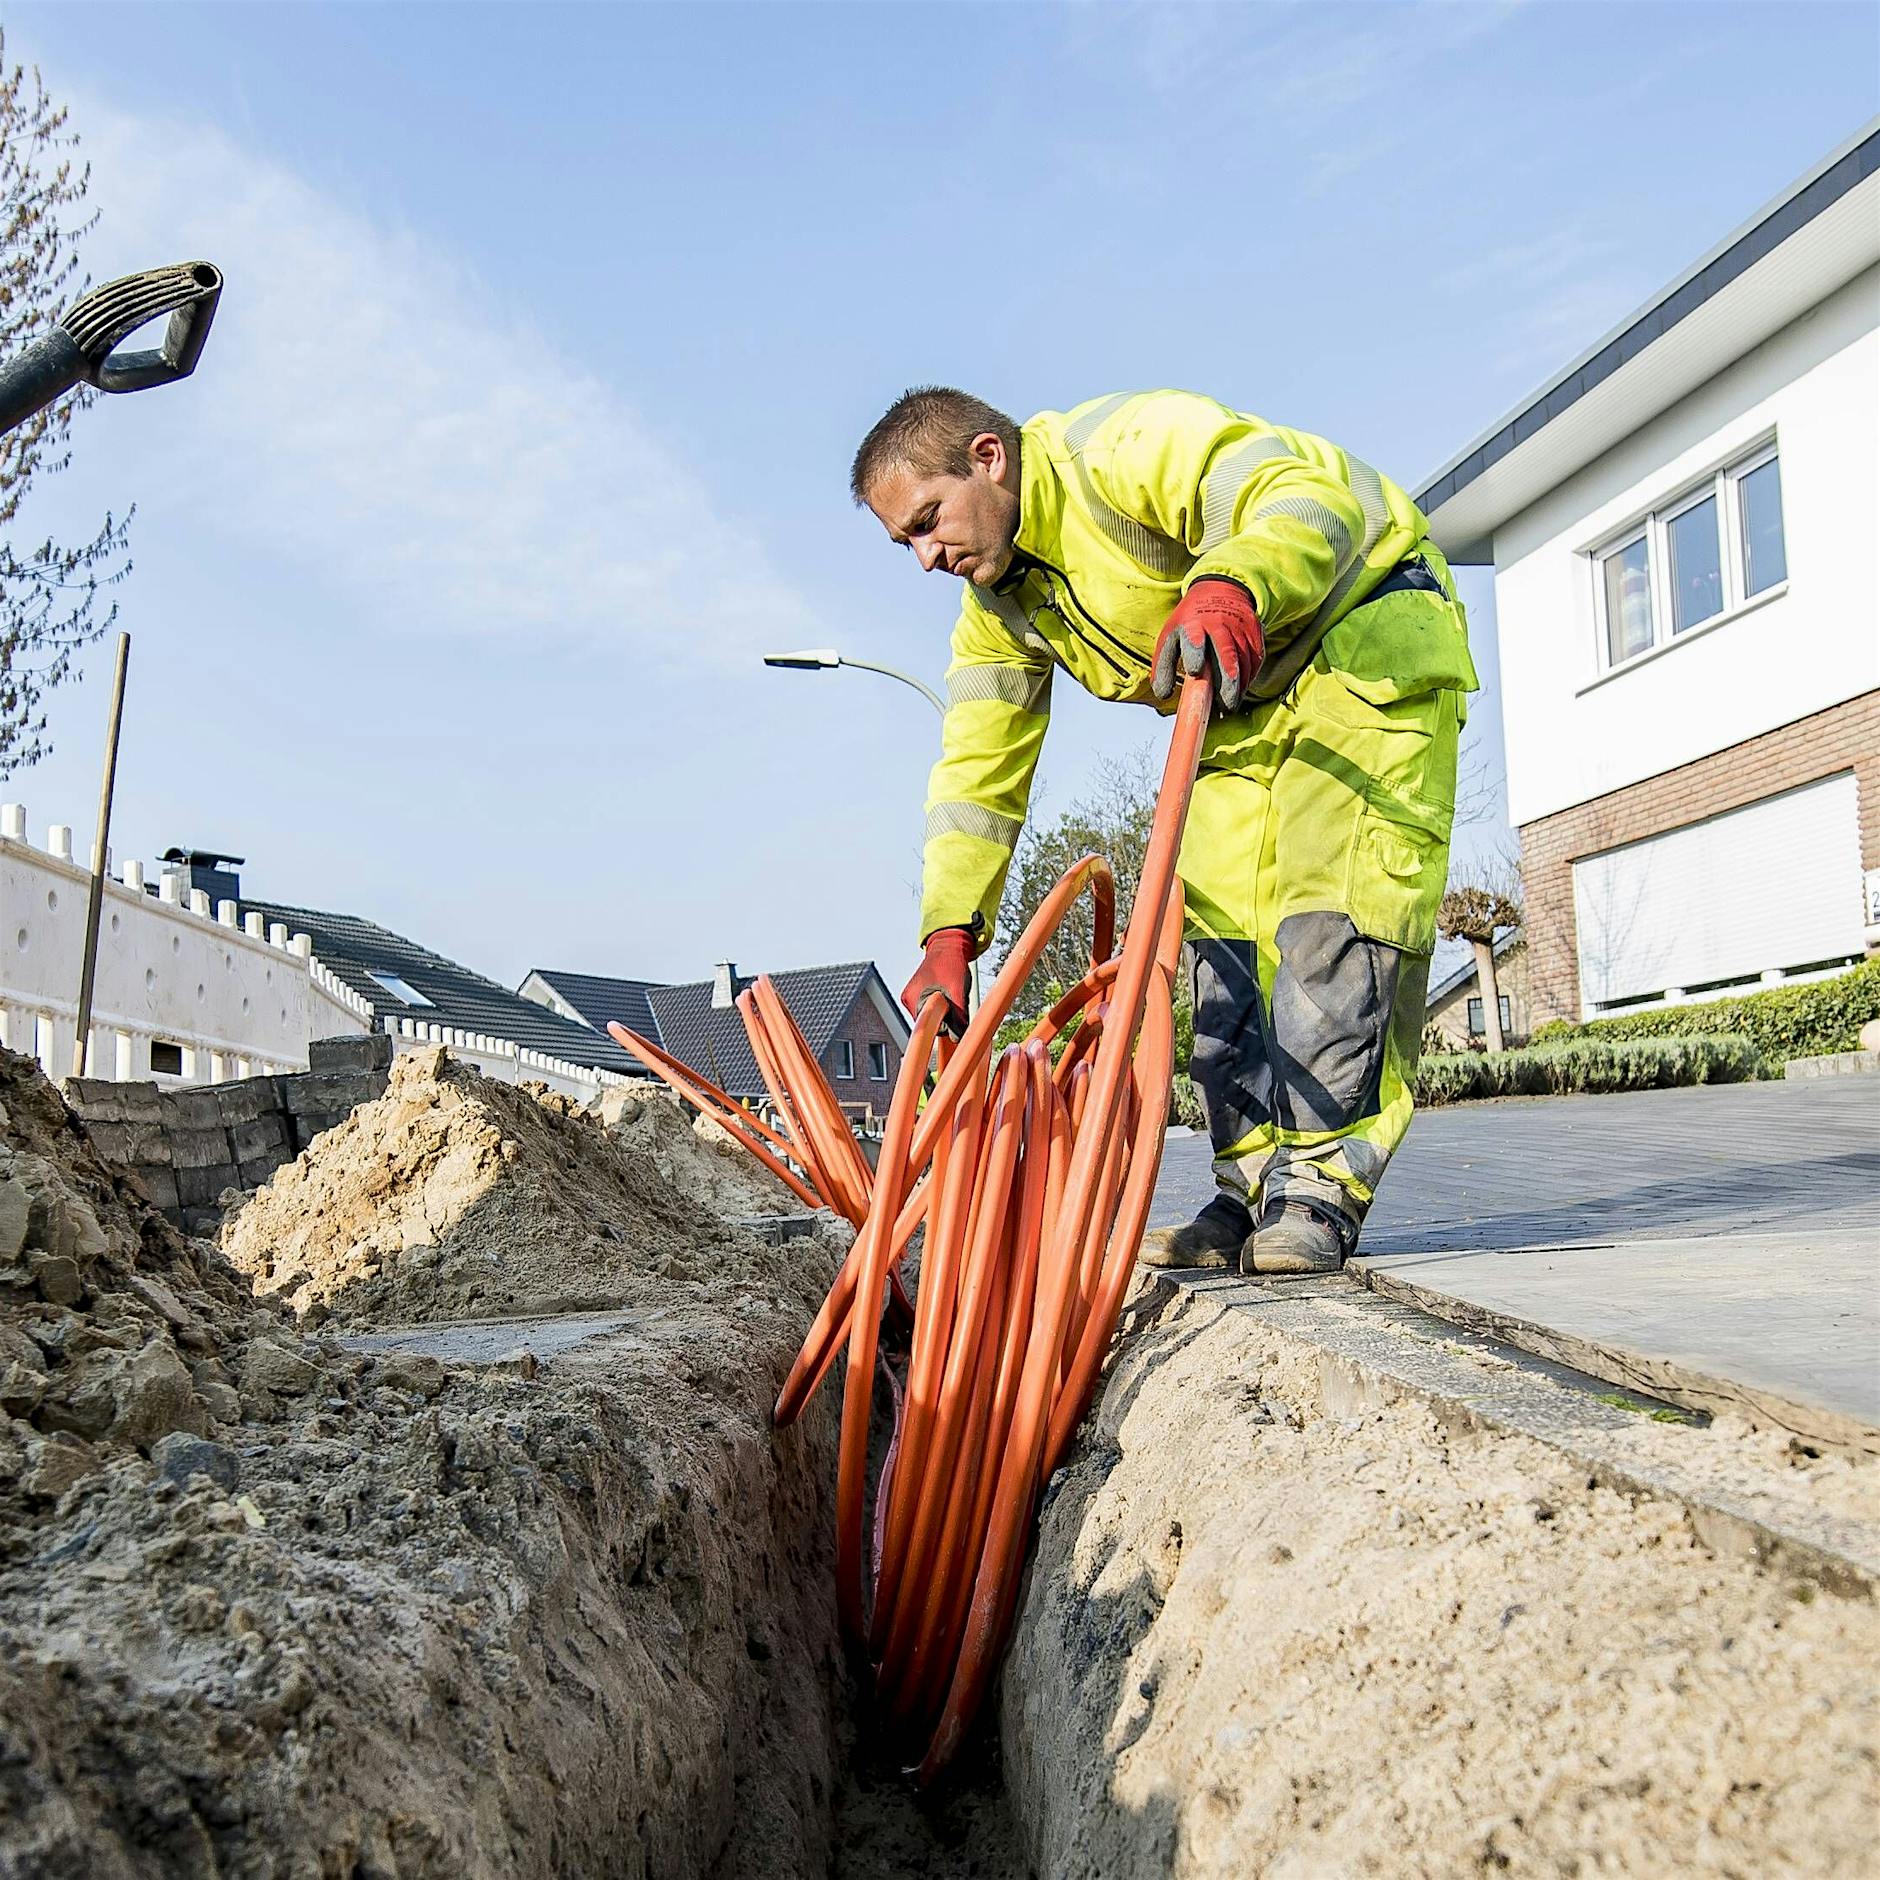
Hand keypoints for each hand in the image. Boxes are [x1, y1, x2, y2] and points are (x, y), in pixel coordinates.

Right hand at [901, 926, 971, 1034]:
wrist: (948, 945)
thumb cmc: (951, 963)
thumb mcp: (958, 990)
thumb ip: (958, 1015)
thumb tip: (958, 1036)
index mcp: (913, 998)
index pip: (928, 1027)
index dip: (945, 1025)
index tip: (955, 1016)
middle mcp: (908, 1000)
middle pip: (928, 1022)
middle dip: (944, 1016)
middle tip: (954, 999)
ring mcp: (910, 997)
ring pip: (930, 1016)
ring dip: (942, 1011)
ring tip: (950, 993)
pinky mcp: (916, 995)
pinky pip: (929, 1008)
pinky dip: (939, 1005)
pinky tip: (946, 993)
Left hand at [1151, 577, 1264, 711]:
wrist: (1220, 589)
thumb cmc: (1190, 621)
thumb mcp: (1170, 636)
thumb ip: (1163, 666)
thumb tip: (1163, 695)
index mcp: (1192, 623)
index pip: (1194, 638)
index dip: (1195, 653)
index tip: (1194, 671)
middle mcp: (1218, 623)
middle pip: (1226, 653)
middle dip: (1228, 681)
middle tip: (1226, 705)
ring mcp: (1239, 626)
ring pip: (1244, 659)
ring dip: (1240, 685)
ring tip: (1230, 704)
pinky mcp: (1255, 630)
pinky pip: (1256, 657)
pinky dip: (1250, 675)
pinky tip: (1241, 688)